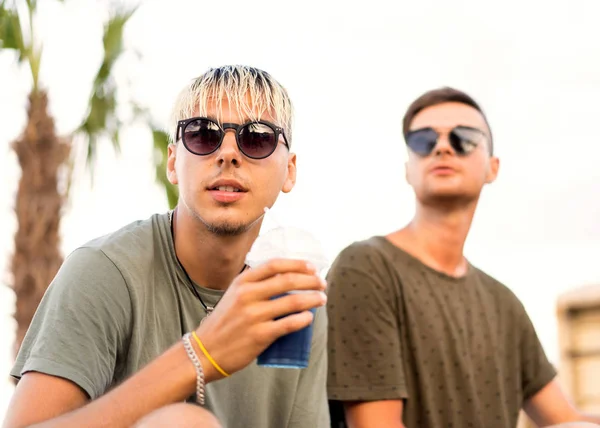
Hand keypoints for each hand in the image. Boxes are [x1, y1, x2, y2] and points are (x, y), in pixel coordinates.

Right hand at [193, 258, 326, 379]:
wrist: (204, 351)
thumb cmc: (224, 323)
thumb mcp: (233, 295)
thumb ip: (254, 285)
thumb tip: (285, 278)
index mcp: (242, 282)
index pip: (275, 265)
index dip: (297, 264)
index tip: (313, 267)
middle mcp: (247, 295)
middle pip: (288, 280)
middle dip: (311, 280)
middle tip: (322, 284)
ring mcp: (253, 315)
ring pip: (292, 301)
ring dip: (313, 299)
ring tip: (322, 299)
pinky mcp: (259, 335)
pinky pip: (289, 324)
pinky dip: (303, 319)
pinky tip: (309, 318)